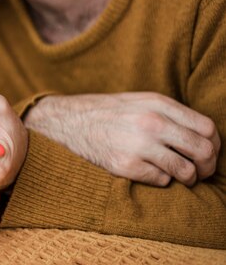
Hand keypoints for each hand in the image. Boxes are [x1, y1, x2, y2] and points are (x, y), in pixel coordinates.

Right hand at [25, 92, 219, 186]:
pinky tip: (150, 171)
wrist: (71, 121)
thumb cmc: (110, 112)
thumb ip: (172, 114)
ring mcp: (138, 144)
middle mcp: (151, 122)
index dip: (215, 145)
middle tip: (199, 171)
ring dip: (187, 177)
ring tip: (178, 175)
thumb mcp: (141, 101)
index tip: (208, 153)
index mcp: (158, 104)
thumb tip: (206, 137)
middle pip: (202, 151)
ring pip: (185, 171)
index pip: (207, 128)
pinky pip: (162, 181)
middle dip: (206, 166)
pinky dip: (161, 180)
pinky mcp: (126, 165)